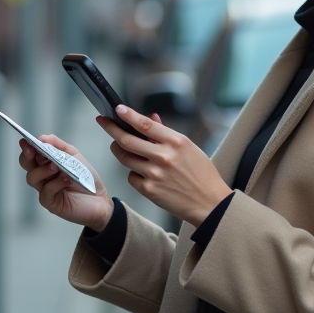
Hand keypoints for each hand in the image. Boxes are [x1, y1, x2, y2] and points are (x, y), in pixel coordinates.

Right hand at [18, 135, 113, 231]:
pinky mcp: (50, 202)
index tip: (25, 141)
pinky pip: (46, 191)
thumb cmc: (85, 177)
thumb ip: (58, 145)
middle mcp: (42, 176)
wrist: (99, 198)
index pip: (31, 154)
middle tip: (32, 150)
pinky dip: (56, 183)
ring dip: (44, 170)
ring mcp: (44, 190)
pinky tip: (67, 179)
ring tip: (56, 166)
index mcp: (46, 163)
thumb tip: (41, 137)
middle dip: (27, 156)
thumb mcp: (74, 156)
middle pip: (26, 165)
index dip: (27, 147)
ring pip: (32, 178)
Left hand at [98, 105, 231, 226]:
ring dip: (119, 150)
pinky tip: (143, 172)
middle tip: (103, 122)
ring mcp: (155, 174)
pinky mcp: (149, 190)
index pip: (144, 124)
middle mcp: (163, 156)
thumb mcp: (189, 148)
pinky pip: (131, 176)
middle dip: (111, 129)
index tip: (117, 109)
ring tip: (121, 147)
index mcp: (176, 142)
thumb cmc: (202, 173)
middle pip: (126, 140)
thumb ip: (166, 133)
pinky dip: (134, 172)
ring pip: (125, 158)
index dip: (128, 115)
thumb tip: (150, 118)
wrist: (209, 203)